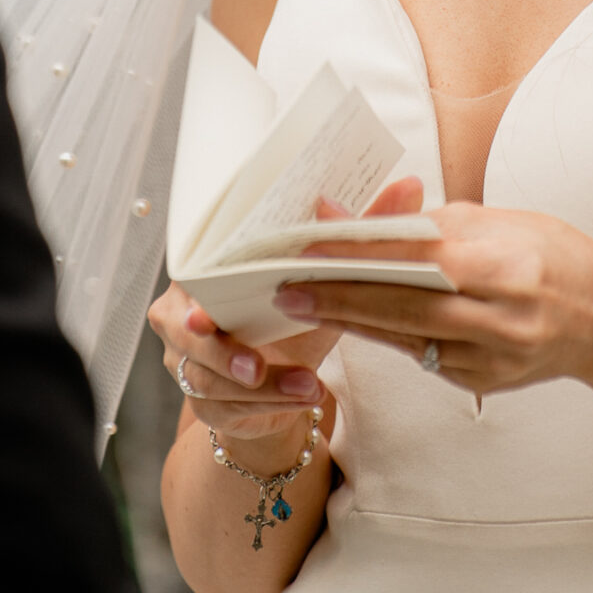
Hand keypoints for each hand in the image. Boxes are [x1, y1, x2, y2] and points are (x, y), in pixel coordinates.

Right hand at [148, 174, 427, 444]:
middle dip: (220, 351)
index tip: (208, 313)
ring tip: (308, 386)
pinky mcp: (205, 405)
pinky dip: (272, 404)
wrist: (285, 382)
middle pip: (185, 334)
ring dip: (262, 386)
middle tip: (254, 365)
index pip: (191, 276)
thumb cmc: (299, 315)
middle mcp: (184, 317)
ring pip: (208, 378)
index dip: (197, 293)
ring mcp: (189, 364)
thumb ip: (362, 232)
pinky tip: (307, 397)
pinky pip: (228, 407)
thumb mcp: (330, 274)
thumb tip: (408, 185)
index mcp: (203, 272)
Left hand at [276, 201, 592, 396]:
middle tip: (288, 288)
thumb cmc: (549, 252)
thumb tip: (356, 217)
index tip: (314, 245)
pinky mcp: (480, 382)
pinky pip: (421, 354)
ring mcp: (492, 359)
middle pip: (406, 308)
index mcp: (511, 268)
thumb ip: (428, 223)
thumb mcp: (498, 221)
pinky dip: (386, 335)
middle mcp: (502, 320)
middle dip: (342, 298)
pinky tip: (352, 320)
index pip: (422, 260)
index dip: (364, 255)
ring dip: (352, 320)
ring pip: (407, 337)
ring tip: (304, 303)